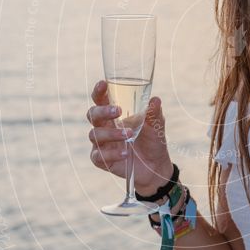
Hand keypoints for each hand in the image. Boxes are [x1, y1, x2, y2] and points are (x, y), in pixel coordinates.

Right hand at [87, 80, 172, 195]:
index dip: (99, 91)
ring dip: (112, 133)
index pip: (101, 99)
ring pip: (95, 134)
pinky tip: (124, 153)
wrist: (156, 166)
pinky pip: (99, 156)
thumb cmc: (153, 140)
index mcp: (114, 114)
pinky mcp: (102, 160)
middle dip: (103, 111)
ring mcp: (102, 144)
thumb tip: (155, 100)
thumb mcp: (157, 125)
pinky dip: (111, 154)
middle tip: (118, 111)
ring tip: (129, 134)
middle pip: (93, 114)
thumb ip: (154, 113)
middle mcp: (105, 126)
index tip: (103, 84)